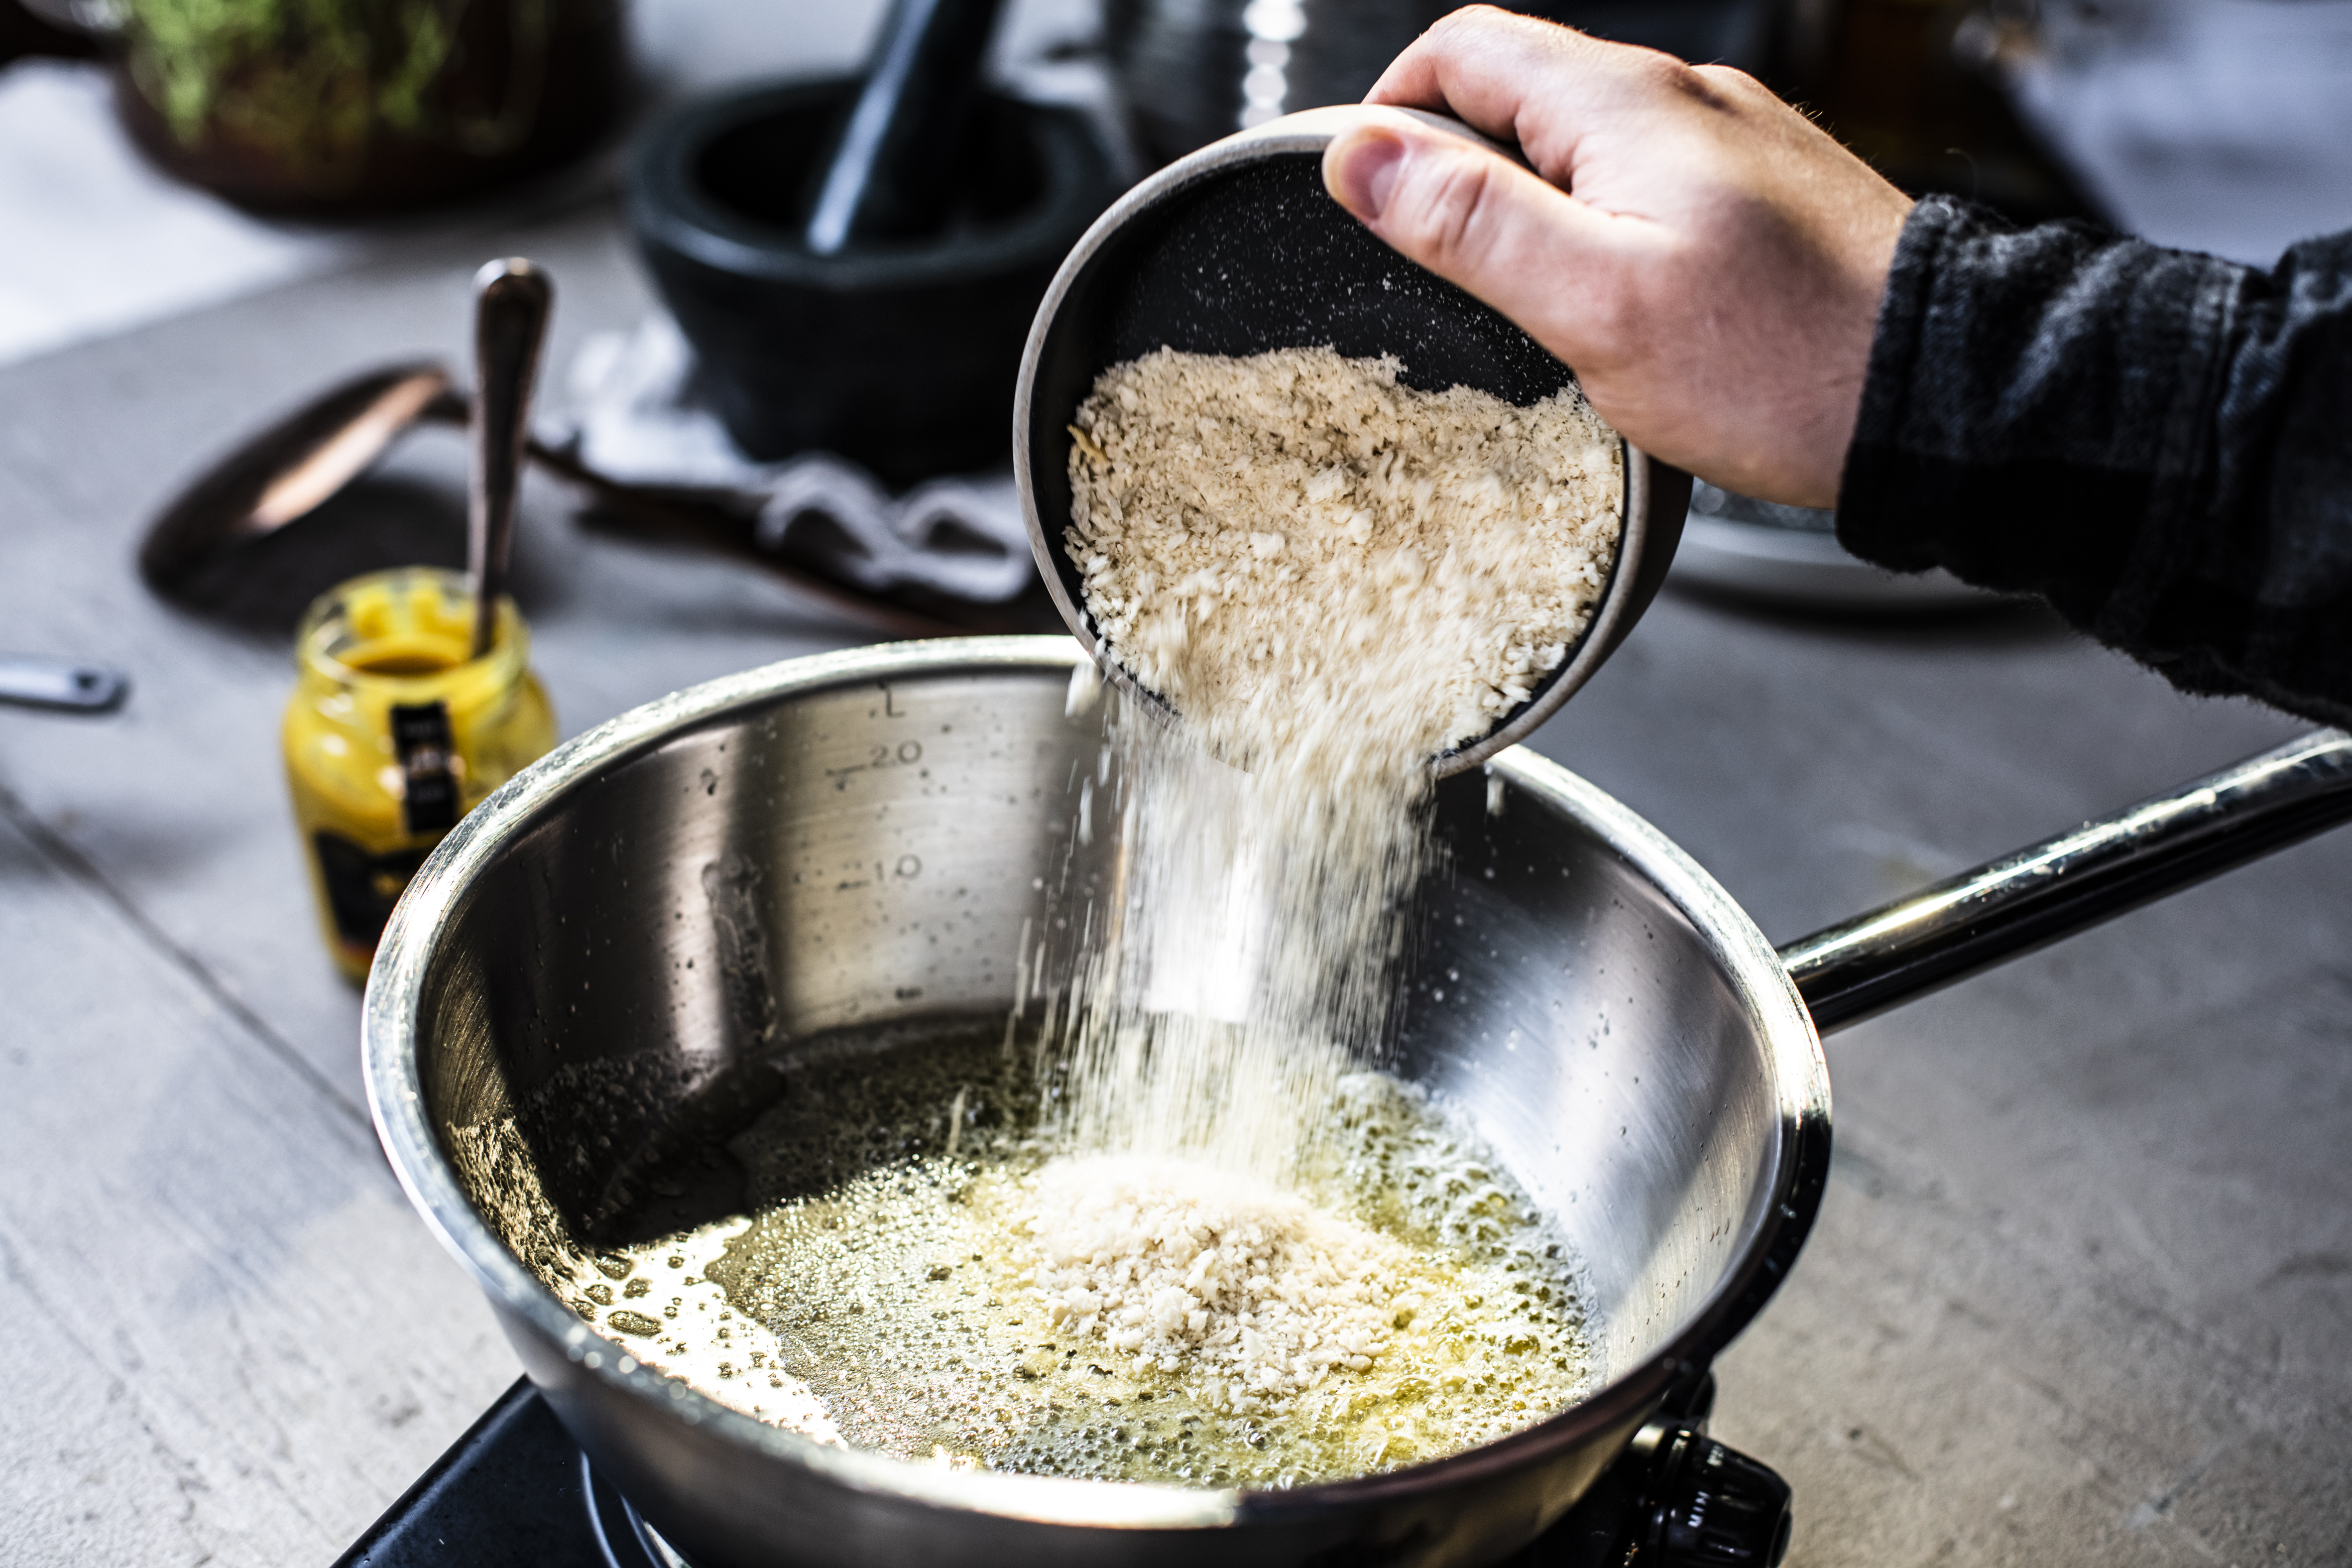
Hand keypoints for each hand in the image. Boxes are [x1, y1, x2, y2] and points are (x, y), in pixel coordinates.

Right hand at [1322, 7, 1911, 507]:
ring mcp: (1733, 144)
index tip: (1365, 191)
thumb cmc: (1781, 364)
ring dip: (1532, 205)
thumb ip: (1471, 223)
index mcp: (1625, 105)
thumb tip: (1361, 156)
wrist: (1944, 397)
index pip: (1462, 48)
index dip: (1389, 109)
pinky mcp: (1767, 197)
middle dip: (1457, 166)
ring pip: (1586, 143)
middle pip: (1522, 92)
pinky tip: (1615, 306)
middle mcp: (1684, 101)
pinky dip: (1603, 229)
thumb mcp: (1595, 300)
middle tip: (1435, 269)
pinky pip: (1650, 185)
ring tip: (1524, 302)